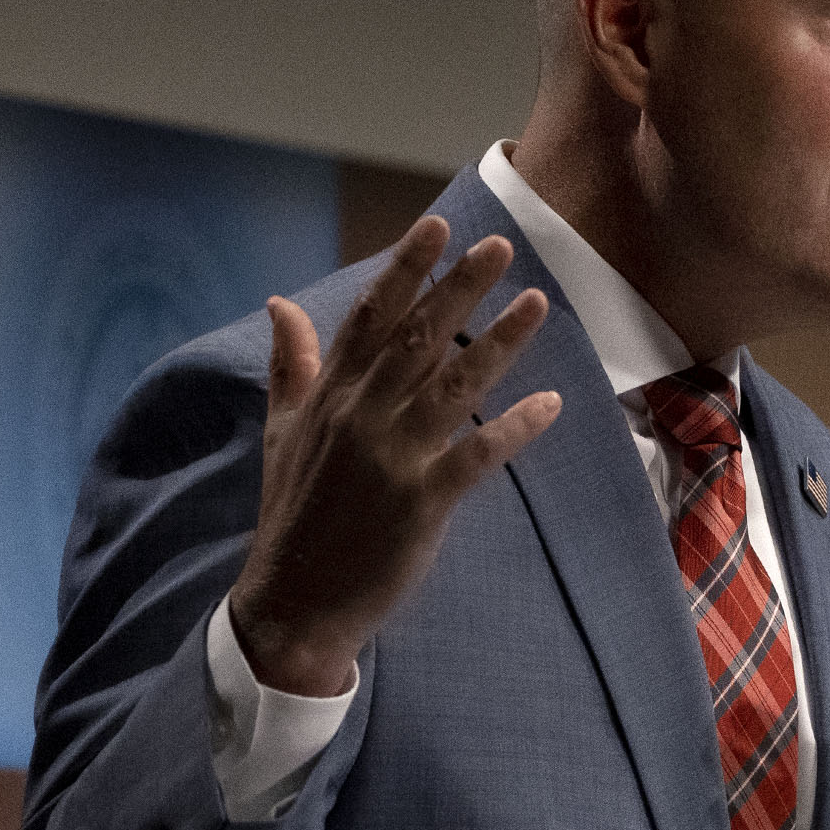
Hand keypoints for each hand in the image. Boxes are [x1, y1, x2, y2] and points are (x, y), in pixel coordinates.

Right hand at [228, 216, 562, 695]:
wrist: (292, 603)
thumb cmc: (292, 515)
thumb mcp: (280, 434)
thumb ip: (289, 365)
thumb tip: (279, 302)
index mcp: (329, 396)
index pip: (369, 316)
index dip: (404, 269)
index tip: (434, 226)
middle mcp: (359, 417)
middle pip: (416, 338)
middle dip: (459, 288)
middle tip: (500, 246)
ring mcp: (391, 459)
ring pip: (452, 387)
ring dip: (499, 343)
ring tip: (536, 302)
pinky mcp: (420, 504)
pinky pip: (475, 456)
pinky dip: (512, 429)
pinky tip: (550, 403)